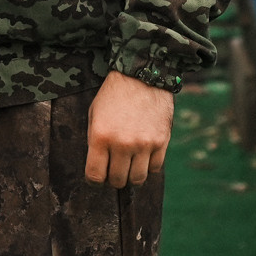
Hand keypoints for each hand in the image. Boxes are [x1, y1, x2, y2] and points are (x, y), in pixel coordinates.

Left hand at [84, 71, 173, 187]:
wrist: (142, 75)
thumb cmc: (114, 94)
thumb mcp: (95, 114)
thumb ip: (95, 141)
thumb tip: (99, 166)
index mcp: (101, 136)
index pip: (95, 175)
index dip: (94, 179)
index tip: (97, 176)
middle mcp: (122, 143)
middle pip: (117, 180)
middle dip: (113, 178)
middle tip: (114, 169)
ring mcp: (144, 144)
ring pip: (137, 179)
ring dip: (131, 176)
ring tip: (129, 165)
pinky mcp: (161, 142)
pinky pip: (154, 168)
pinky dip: (148, 166)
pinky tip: (143, 156)